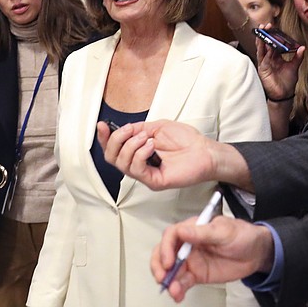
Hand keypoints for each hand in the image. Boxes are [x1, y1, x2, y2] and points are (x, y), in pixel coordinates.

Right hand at [98, 120, 218, 189]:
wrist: (205, 150)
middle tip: (129, 131)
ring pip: (122, 164)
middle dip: (115, 141)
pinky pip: (137, 170)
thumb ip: (139, 129)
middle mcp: (140, 163)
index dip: (104, 137)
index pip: (114, 148)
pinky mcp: (154, 181)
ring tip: (146, 138)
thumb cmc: (187, 140)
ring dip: (130, 146)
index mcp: (139, 150)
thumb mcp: (158, 127)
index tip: (102, 125)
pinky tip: (151, 146)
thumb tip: (123, 129)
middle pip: (112, 158)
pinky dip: (140, 155)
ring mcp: (146, 174)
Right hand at [151, 215, 273, 302]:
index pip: (172, 234)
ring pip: (171, 270)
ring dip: (168, 280)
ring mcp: (191, 260)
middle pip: (164, 252)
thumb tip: (182, 231)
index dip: (166, 247)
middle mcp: (188, 244)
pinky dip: (177, 289)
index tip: (169, 260)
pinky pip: (182, 282)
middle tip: (163, 276)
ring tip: (173, 290)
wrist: (256, 253)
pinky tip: (178, 294)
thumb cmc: (242, 235)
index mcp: (193, 228)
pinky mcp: (197, 274)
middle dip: (159, 265)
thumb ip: (202, 233)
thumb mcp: (224, 231)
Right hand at [256, 24, 303, 100]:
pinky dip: (264, 51)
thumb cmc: (288, 82)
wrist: (284, 95)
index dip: (273, 36)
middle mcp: (269, 59)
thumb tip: (303, 47)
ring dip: (261, 40)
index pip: (274, 43)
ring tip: (262, 30)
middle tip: (266, 25)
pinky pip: (262, 58)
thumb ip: (298, 57)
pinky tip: (266, 45)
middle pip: (266, 44)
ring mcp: (264, 63)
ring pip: (262, 49)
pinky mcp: (262, 69)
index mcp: (276, 57)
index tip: (274, 27)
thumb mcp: (294, 67)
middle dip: (265, 34)